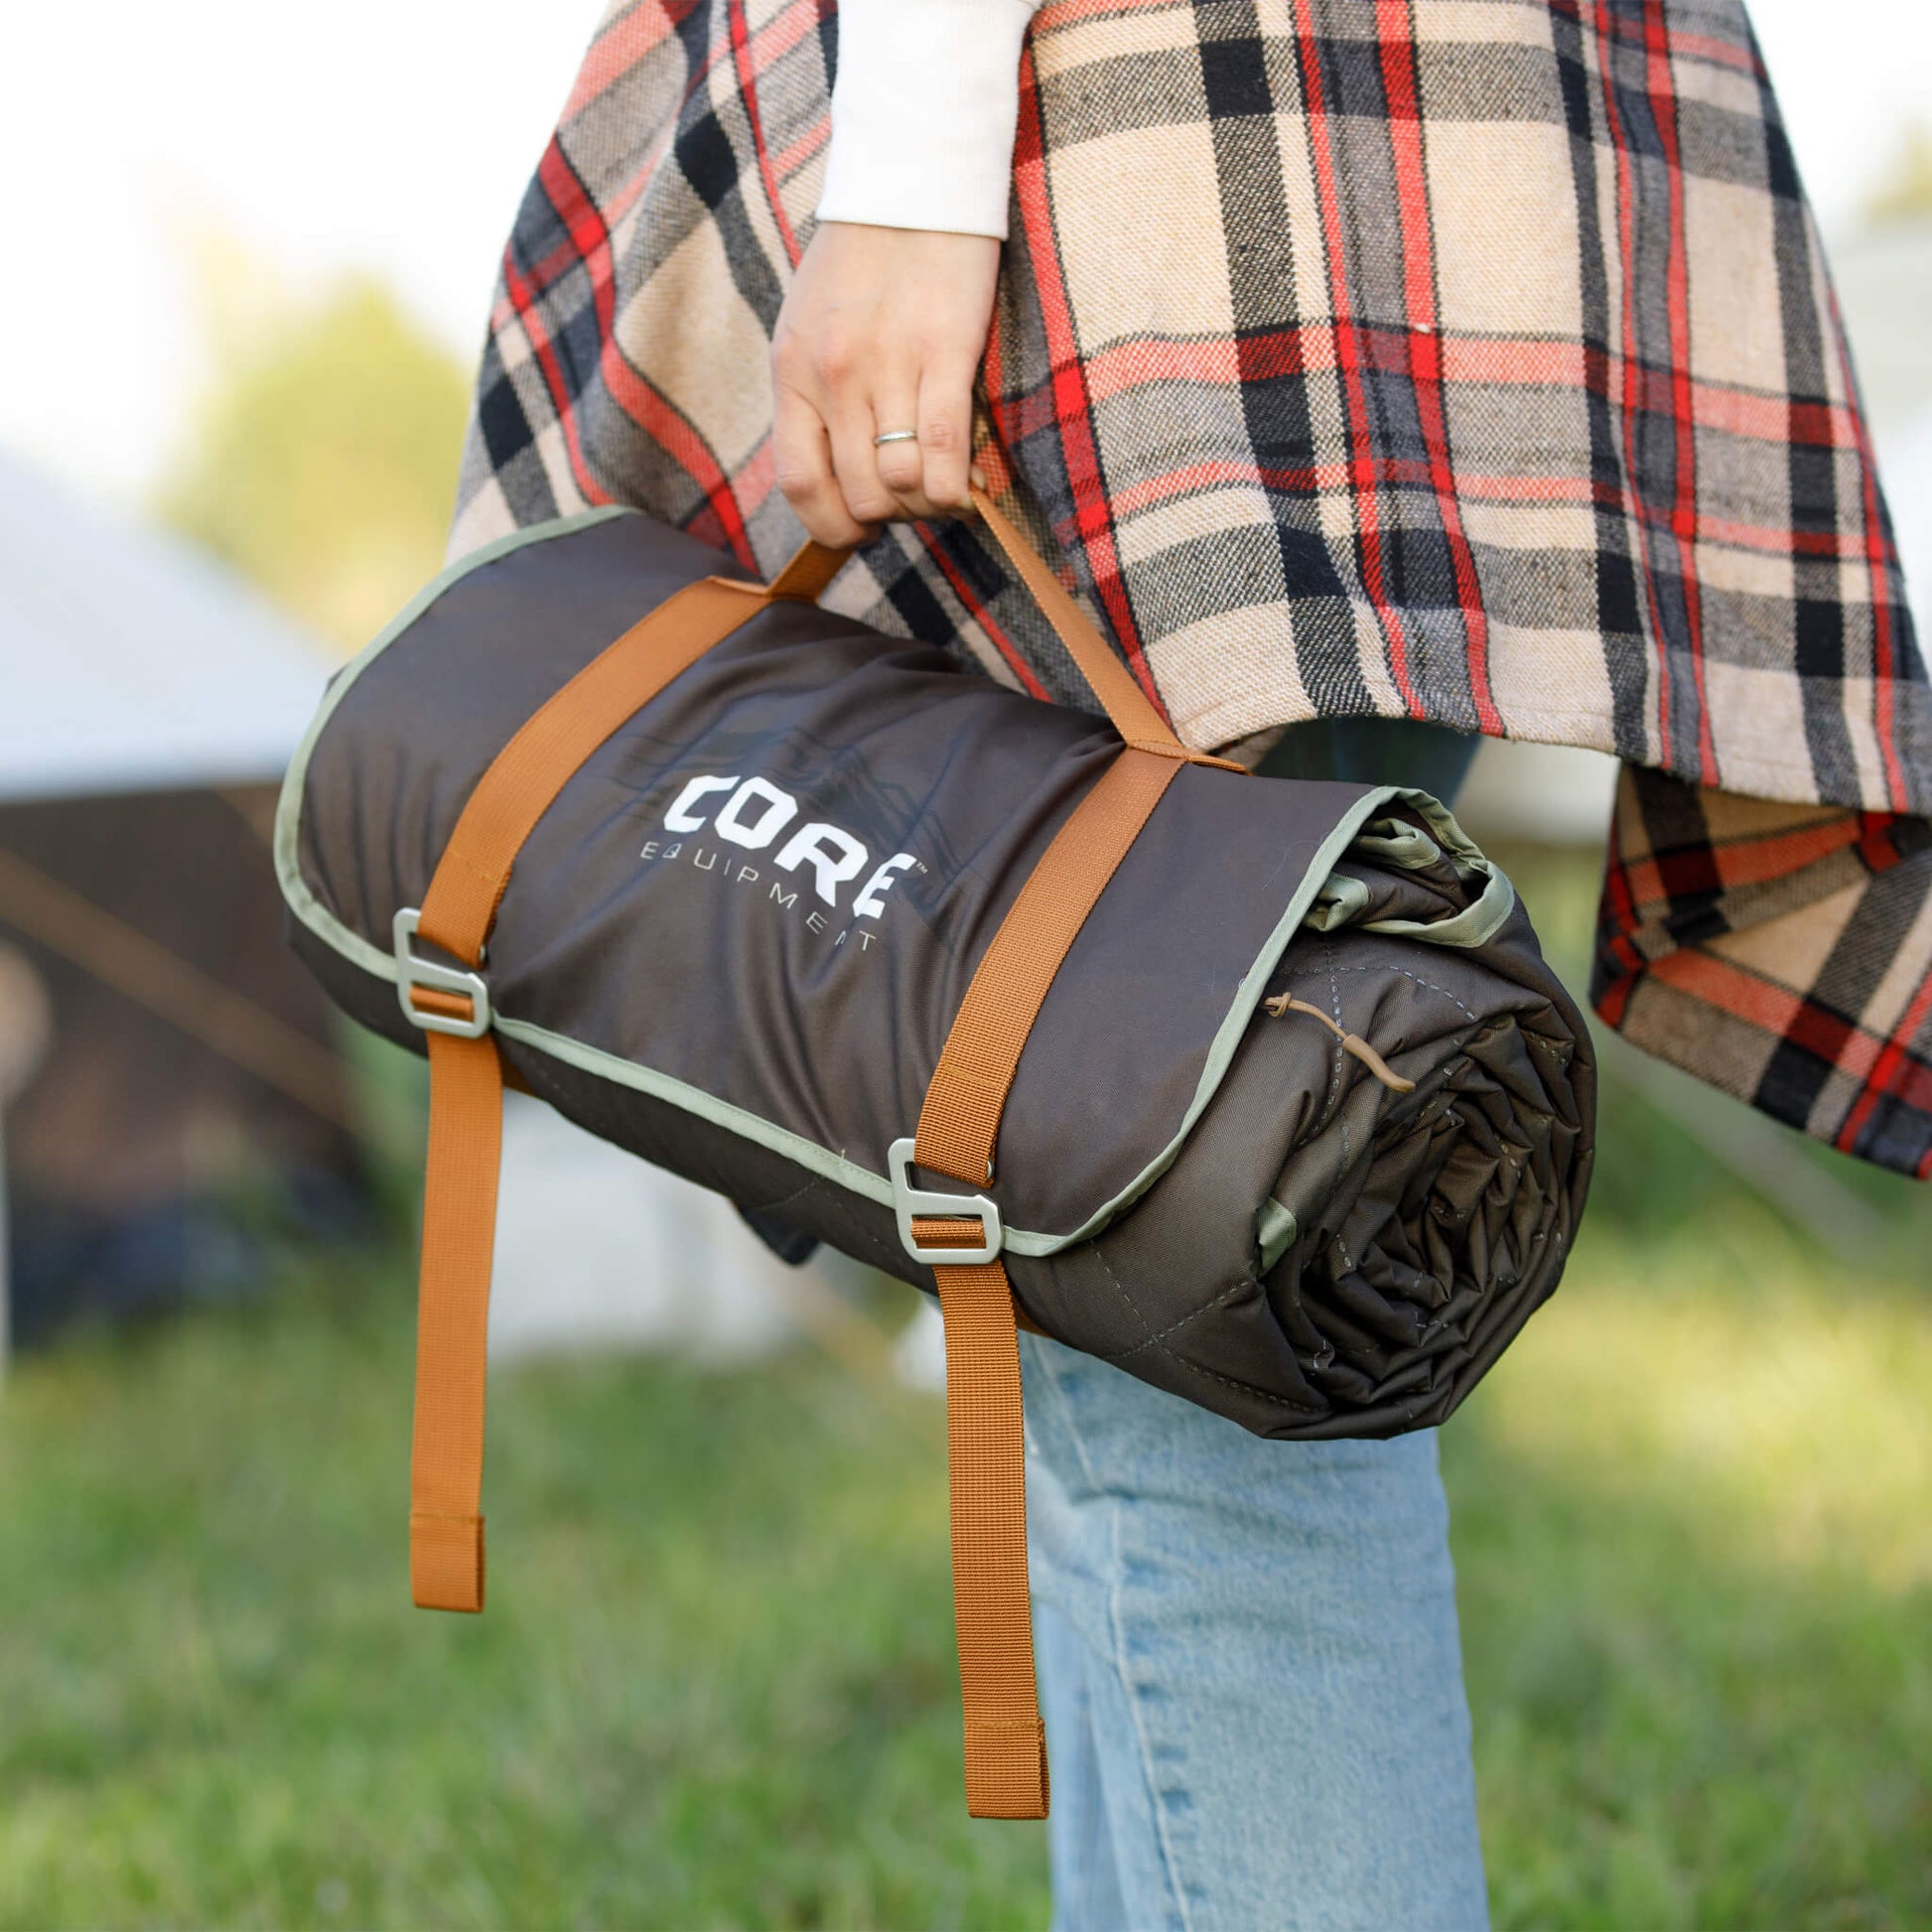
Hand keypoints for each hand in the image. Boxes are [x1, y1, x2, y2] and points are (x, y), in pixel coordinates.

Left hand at [770, 221, 1000, 545]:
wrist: (912, 181)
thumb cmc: (862, 259)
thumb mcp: (808, 326)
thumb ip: (811, 395)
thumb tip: (832, 471)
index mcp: (793, 371)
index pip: (799, 484)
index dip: (832, 526)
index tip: (859, 528)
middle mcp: (833, 376)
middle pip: (858, 496)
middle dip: (890, 517)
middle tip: (913, 500)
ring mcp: (887, 367)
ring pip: (900, 487)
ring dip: (927, 505)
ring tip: (943, 488)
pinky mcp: (943, 354)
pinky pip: (942, 455)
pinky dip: (955, 487)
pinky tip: (967, 484)